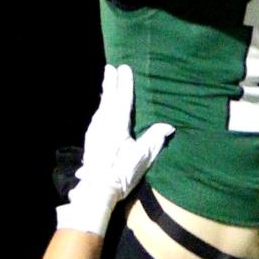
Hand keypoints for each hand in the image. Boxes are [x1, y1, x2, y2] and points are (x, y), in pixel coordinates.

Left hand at [58, 65, 173, 236]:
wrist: (96, 190)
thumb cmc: (121, 174)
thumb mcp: (142, 157)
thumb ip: (154, 139)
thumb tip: (168, 126)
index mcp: (117, 125)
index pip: (122, 99)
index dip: (125, 84)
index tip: (125, 68)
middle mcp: (103, 124)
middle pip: (108, 99)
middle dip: (110, 83)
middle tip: (110, 68)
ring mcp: (94, 132)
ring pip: (101, 108)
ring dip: (105, 94)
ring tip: (107, 83)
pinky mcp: (90, 141)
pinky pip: (96, 118)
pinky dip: (100, 109)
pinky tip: (101, 110)